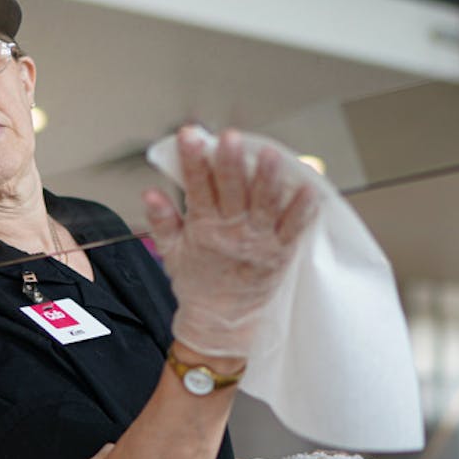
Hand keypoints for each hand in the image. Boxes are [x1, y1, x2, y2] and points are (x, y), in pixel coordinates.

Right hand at [143, 127, 315, 357]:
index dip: (193, 160)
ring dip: (267, 179)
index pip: (196, 187)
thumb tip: (150, 193)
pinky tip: (308, 188)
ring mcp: (259, 242)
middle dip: (230, 163)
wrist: (220, 322)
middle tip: (230, 139)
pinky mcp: (281, 252)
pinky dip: (302, 209)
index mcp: (204, 228)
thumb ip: (161, 220)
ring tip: (269, 154)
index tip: (191, 136)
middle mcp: (232, 233)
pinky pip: (294, 228)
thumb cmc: (198, 284)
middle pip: (232, 191)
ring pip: (264, 205)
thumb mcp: (171, 252)